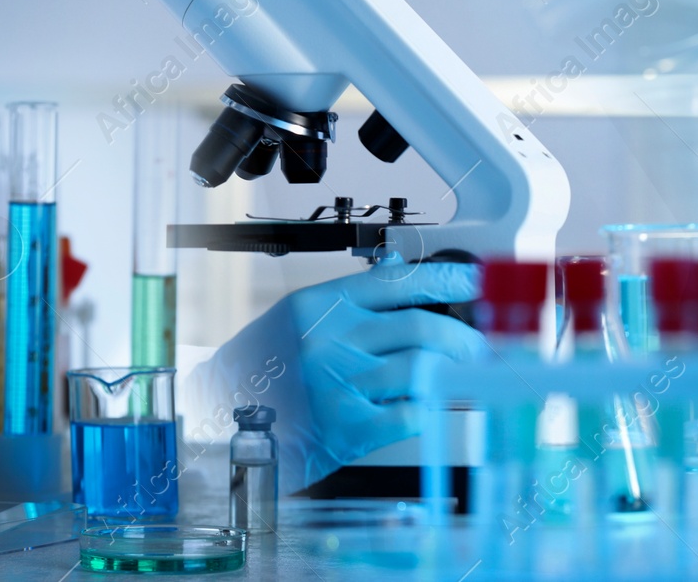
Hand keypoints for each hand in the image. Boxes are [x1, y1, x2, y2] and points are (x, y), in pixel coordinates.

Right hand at [184, 260, 484, 490]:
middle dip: (462, 335)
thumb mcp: (299, 319)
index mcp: (321, 307)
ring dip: (455, 372)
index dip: (447, 280)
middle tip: (480, 342)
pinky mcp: (346, 429)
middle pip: (420, 327)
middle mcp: (332, 342)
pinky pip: (409, 414)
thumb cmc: (259, 369)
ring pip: (421, 369)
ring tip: (468, 373)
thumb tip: (397, 268)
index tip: (475, 282)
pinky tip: (436, 404)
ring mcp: (340, 386)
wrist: (216, 421)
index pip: (399, 282)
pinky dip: (430, 408)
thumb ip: (351, 296)